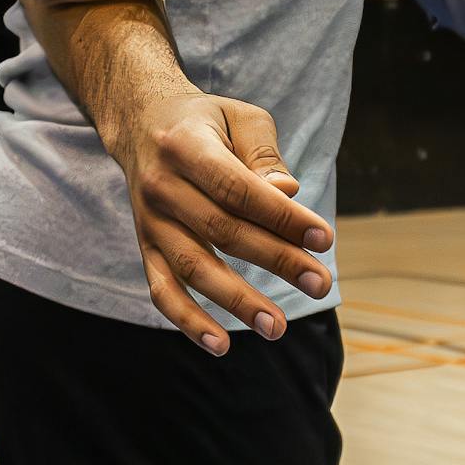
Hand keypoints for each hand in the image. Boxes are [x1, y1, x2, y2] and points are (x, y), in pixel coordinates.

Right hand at [112, 87, 336, 351]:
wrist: (141, 123)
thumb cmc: (205, 122)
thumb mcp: (239, 118)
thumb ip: (264, 155)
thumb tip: (288, 193)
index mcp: (186, 146)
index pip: (238, 189)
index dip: (281, 216)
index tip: (323, 238)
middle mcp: (161, 186)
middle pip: (222, 231)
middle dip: (276, 260)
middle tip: (320, 285)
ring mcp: (149, 221)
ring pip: (193, 268)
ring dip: (237, 301)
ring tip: (278, 328)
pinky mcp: (146, 247)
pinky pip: (162, 291)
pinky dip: (188, 322)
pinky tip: (221, 346)